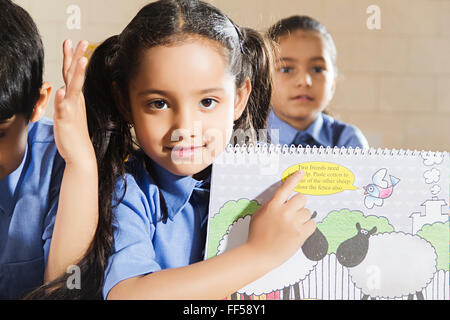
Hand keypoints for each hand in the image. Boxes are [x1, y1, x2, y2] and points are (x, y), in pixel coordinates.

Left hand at [53, 39, 94, 165]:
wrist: (80, 153)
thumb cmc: (73, 134)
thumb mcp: (69, 112)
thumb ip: (66, 100)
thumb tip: (63, 89)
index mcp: (75, 97)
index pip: (73, 73)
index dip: (73, 58)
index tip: (72, 42)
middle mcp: (75, 100)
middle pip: (76, 75)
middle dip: (78, 57)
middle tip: (81, 41)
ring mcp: (72, 108)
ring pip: (74, 87)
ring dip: (78, 74)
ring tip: (81, 60)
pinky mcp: (66, 119)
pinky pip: (63, 107)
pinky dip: (63, 99)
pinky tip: (62, 90)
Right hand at [246, 170, 315, 267]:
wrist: (259, 255)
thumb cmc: (257, 236)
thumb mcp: (259, 215)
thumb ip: (270, 206)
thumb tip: (282, 200)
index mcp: (273, 206)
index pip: (286, 188)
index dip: (294, 179)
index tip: (301, 173)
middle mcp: (284, 212)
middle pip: (301, 198)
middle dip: (299, 205)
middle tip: (293, 213)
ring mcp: (293, 223)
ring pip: (307, 212)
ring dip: (302, 218)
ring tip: (292, 227)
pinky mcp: (300, 234)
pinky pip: (312, 224)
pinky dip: (308, 227)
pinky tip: (299, 231)